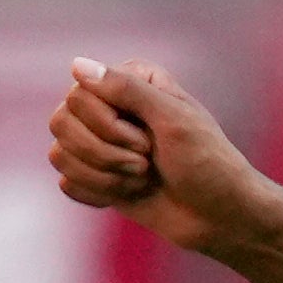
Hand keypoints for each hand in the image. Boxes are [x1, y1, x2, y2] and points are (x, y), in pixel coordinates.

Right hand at [48, 57, 281, 255]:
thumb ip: (128, 89)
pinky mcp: (97, 175)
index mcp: (131, 81)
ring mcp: (100, 141)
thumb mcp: (175, 120)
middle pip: (60, 122)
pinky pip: (66, 182)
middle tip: (146, 163)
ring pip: (59, 153)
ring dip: (103, 175)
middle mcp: (109, 105)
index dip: (107, 125)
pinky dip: (97, 193)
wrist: (222, 217)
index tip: (148, 142)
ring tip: (142, 178)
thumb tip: (77, 65)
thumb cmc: (208, 164)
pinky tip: (129, 193)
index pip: (79, 94)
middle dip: (105, 152)